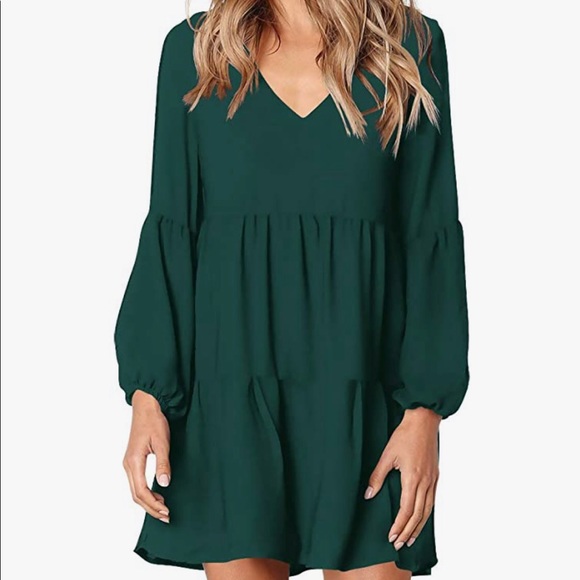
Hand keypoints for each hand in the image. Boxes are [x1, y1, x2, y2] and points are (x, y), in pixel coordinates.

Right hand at [122, 390, 171, 522]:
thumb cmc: (154, 422)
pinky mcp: (133, 460)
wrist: (146, 407)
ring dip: (148, 502)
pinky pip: (136, 482)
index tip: (166, 511)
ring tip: (163, 509)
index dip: (153, 504)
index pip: (141, 492)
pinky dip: (145, 492)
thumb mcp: (162, 442)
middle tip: (166, 516)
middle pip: (136, 495)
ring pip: (135, 490)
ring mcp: (129, 463)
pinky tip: (157, 494)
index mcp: (134, 462)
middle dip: (150, 508)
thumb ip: (162, 463)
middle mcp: (128, 465)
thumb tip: (163, 484)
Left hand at [365, 407, 440, 548]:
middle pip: (418, 514)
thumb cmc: (404, 435)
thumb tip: (368, 495)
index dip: (399, 525)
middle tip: (399, 544)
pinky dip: (426, 514)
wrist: (423, 421)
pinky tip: (421, 519)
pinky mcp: (435, 476)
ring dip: (419, 526)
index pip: (407, 509)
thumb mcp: (387, 454)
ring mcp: (433, 479)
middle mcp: (426, 482)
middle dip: (408, 531)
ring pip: (428, 510)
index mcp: (413, 478)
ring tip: (410, 538)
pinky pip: (432, 501)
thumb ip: (377, 476)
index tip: (392, 537)